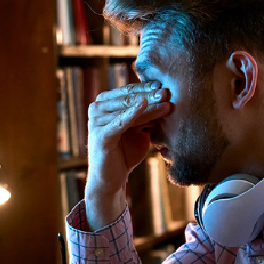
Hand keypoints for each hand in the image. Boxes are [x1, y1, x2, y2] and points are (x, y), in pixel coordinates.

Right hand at [85, 82, 171, 229]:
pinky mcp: (100, 134)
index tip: (164, 85)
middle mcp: (97, 108)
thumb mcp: (139, 130)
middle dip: (149, 95)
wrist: (111, 179)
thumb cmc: (125, 153)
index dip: (146, 88)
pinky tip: (143, 105)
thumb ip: (146, 115)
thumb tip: (165, 97)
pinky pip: (120, 122)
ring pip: (127, 109)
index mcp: (105, 104)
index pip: (129, 92)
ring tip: (165, 102)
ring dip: (148, 105)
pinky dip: (131, 113)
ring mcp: (96, 121)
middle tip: (167, 92)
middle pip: (128, 98)